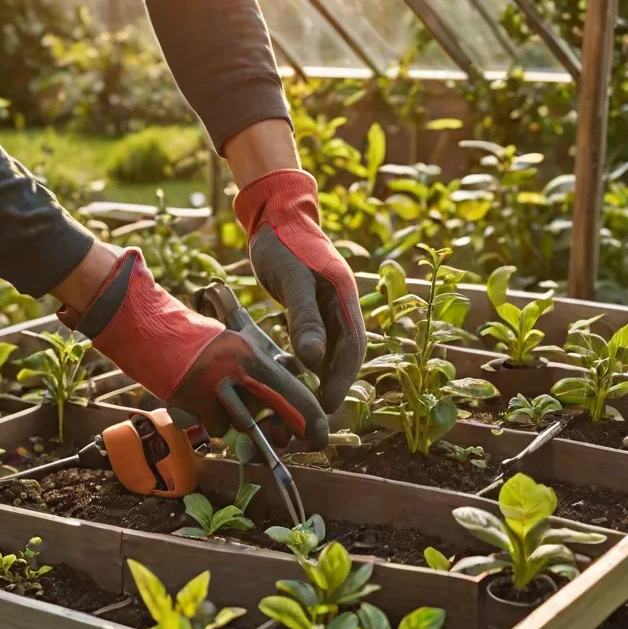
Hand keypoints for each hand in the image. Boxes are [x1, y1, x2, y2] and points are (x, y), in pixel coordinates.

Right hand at [58, 249, 329, 447]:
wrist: (153, 330)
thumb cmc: (206, 341)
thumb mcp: (242, 345)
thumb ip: (268, 368)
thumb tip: (300, 383)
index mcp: (253, 356)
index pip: (293, 391)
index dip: (311, 418)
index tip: (321, 437)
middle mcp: (236, 372)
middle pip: (270, 415)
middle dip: (287, 433)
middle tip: (296, 443)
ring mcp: (212, 388)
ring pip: (240, 425)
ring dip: (239, 422)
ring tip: (226, 402)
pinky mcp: (190, 401)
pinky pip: (214, 427)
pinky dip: (212, 422)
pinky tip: (203, 404)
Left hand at [234, 169, 365, 412]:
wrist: (273, 216)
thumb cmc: (282, 243)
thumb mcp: (292, 280)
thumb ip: (304, 319)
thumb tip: (314, 360)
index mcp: (344, 297)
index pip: (353, 347)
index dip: (342, 379)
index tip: (326, 403)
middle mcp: (341, 306)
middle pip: (346, 354)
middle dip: (335, 384)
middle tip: (316, 412)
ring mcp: (328, 308)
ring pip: (331, 351)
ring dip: (321, 376)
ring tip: (305, 400)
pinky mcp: (313, 310)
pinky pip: (316, 342)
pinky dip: (308, 361)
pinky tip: (294, 375)